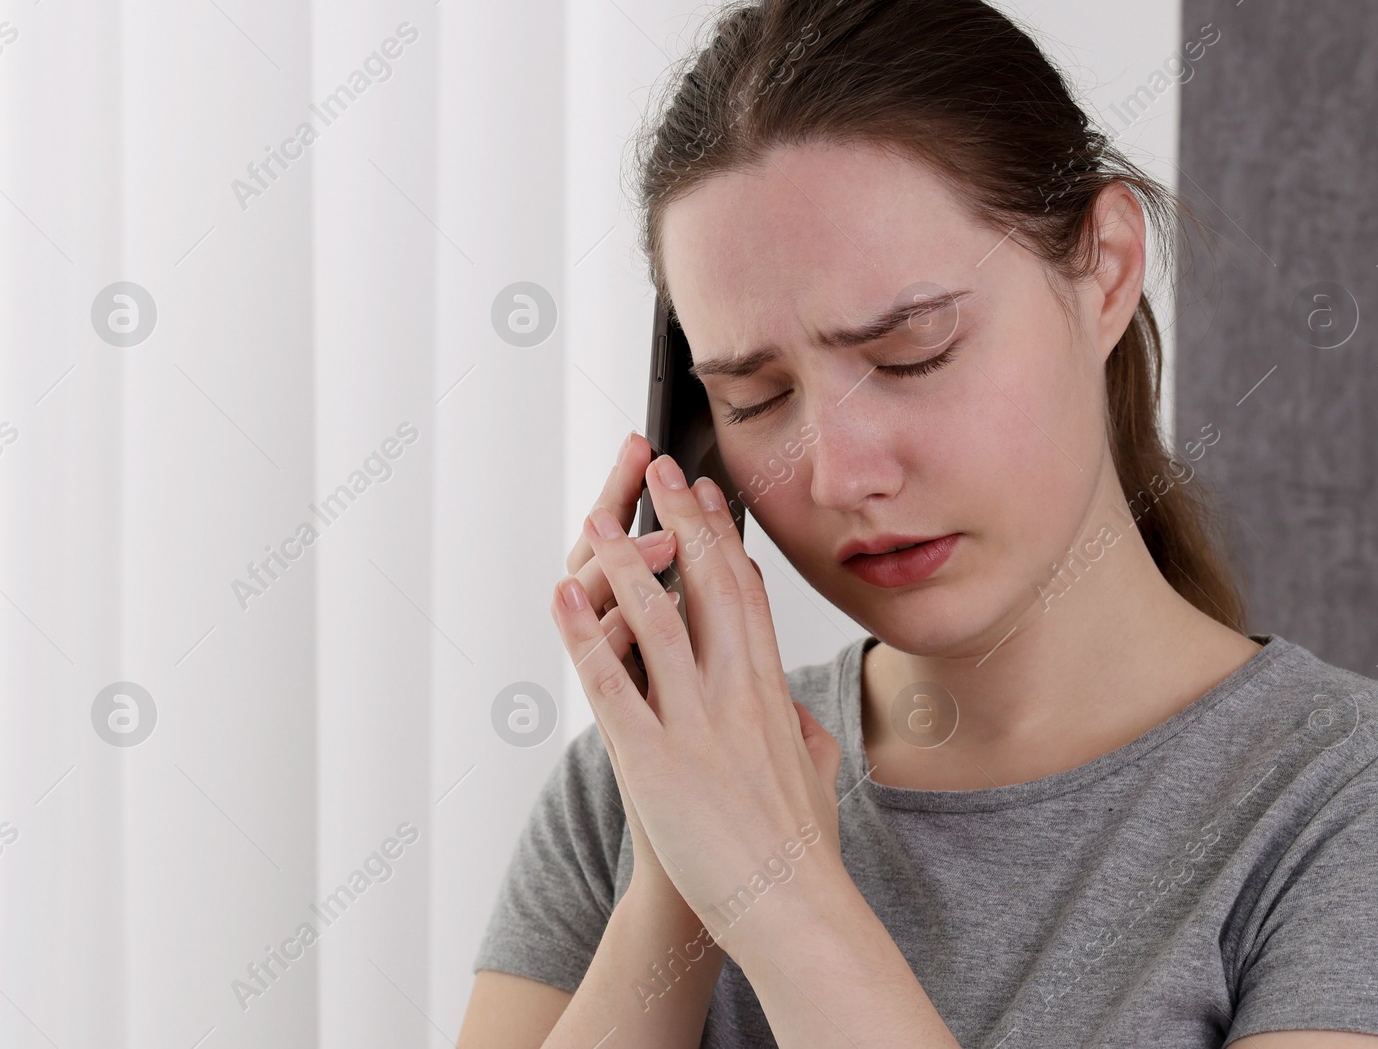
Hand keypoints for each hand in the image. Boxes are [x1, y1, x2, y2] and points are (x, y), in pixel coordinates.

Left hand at [550, 451, 845, 951]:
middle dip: (679, 520)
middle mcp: (736, 694)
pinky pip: (609, 685)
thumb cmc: (802, 851)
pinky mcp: (654, 760)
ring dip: (623, 561)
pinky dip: (581, 635)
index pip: (746, 594)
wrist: (792, 908)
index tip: (710, 497)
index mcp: (770, 694)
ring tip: (599, 517)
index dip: (724, 538)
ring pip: (655, 619)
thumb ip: (805, 735)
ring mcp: (694, 724)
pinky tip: (561, 597)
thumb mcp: (816, 777)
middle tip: (657, 469)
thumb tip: (796, 713)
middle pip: (705, 586)